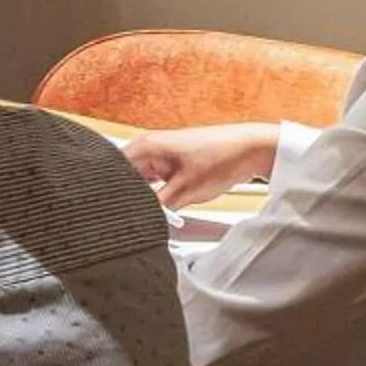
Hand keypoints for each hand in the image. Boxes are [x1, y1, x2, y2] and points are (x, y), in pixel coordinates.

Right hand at [122, 123, 279, 207]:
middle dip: (131, 197)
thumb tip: (141, 219)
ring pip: (141, 181)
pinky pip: (155, 181)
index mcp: (144, 146)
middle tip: (137, 216)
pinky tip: (167, 206)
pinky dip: (159, 194)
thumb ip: (159, 207)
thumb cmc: (222, 157)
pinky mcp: (172, 163)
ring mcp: (160, 155)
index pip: (114, 172)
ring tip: (158, 210)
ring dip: (147, 196)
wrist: (251, 149)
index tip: (117, 211)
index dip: (114, 193)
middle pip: (126, 178)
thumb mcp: (186, 190)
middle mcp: (148, 147)